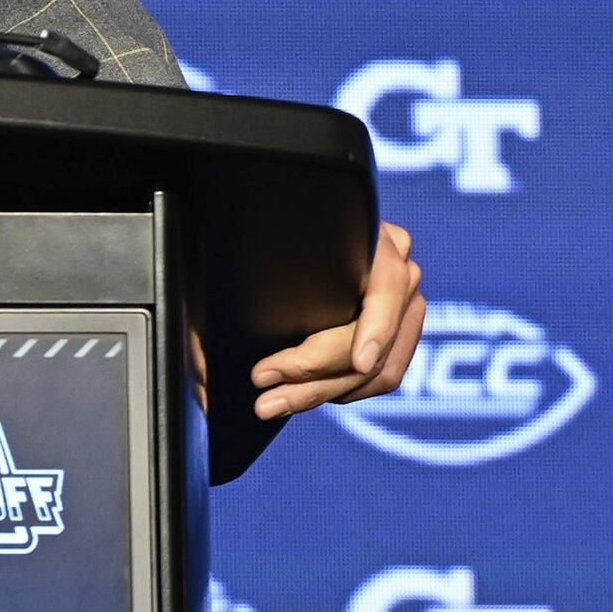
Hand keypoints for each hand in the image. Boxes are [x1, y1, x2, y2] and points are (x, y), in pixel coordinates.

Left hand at [249, 219, 422, 421]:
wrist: (298, 208)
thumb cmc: (268, 225)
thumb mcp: (251, 245)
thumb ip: (234, 289)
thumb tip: (205, 377)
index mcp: (374, 237)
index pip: (389, 286)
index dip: (375, 329)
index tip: (357, 361)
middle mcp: (401, 267)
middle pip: (375, 342)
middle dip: (317, 379)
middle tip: (267, 398)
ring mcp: (407, 301)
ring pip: (382, 369)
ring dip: (328, 393)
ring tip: (277, 402)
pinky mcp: (402, 330)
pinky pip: (387, 373)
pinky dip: (348, 389)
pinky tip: (308, 392)